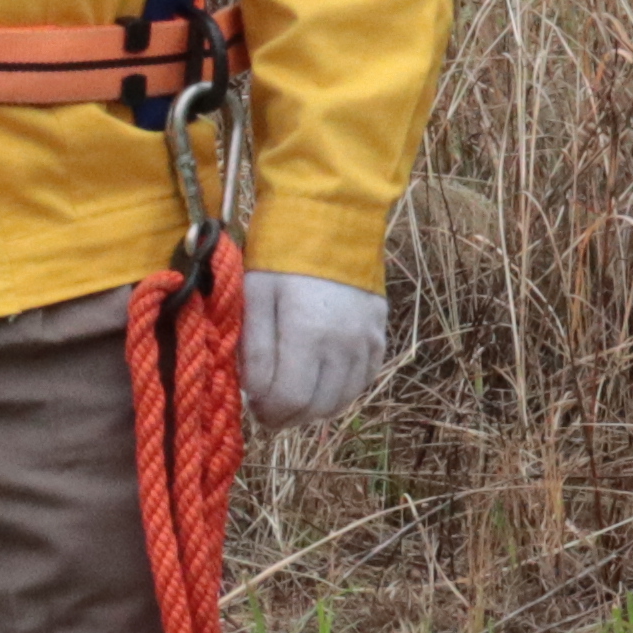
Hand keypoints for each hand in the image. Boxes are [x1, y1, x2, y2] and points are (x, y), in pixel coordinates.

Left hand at [238, 270, 388, 433]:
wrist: (330, 216)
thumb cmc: (281, 254)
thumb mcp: (255, 294)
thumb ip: (255, 348)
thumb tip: (256, 394)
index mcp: (308, 333)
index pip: (290, 400)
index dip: (268, 412)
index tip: (253, 406)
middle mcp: (344, 344)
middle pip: (318, 407)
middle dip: (289, 416)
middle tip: (268, 406)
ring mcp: (367, 340)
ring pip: (343, 399)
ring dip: (314, 407)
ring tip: (293, 394)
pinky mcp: (379, 334)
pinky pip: (363, 380)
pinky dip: (340, 390)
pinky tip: (321, 380)